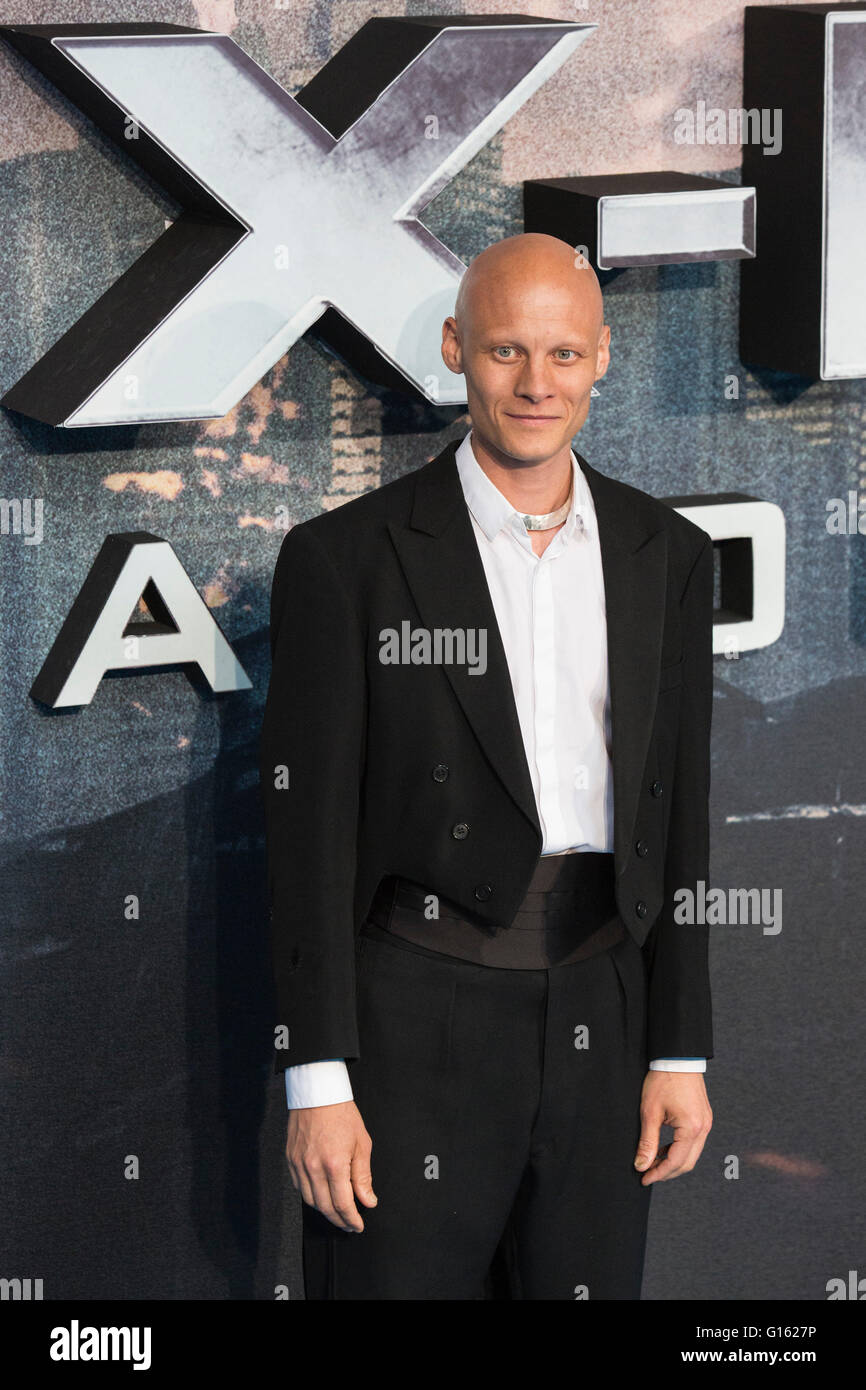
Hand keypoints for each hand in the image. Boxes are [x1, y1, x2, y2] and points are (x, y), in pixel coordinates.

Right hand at [286, 1100, 376, 1231]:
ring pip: (310, 1200)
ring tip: (337, 1213)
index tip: (358, 1225)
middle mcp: (313, 1168)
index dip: (351, 1219)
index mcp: (334, 1164)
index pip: (343, 1204)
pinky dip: (311, 1196)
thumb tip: (368, 1200)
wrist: (318, 1092)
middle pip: (325, 1207)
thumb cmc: (342, 1113)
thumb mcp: (362, 1143)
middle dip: (339, 1220)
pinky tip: (321, 1196)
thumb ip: (363, 1176)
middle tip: (350, 1225)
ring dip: (325, 1211)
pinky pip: (299, 1187)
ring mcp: (299, 1164)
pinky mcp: (290, 1159)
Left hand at [634, 1071, 711, 1185]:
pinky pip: (694, 1142)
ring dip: (673, 1161)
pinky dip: (679, 1149)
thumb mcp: (650, 1112)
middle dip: (667, 1172)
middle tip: (647, 1173)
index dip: (659, 1174)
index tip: (644, 1179)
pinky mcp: (704, 1118)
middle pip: (687, 1163)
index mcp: (692, 1128)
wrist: (677, 1057)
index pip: (676, 1162)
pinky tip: (664, 1148)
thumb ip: (647, 1142)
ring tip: (653, 1161)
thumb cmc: (663, 1080)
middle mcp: (704, 1128)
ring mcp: (706, 1123)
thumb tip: (641, 1165)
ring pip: (692, 1154)